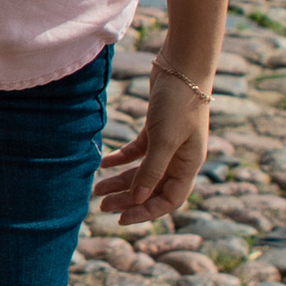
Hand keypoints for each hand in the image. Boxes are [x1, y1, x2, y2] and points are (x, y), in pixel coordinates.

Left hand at [95, 65, 211, 223]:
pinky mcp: (156, 129)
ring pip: (142, 172)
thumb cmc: (177, 102)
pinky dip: (120, 159)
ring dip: (120, 182)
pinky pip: (136, 152)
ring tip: (96, 190)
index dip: (146, 212)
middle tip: (101, 207)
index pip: (169, 200)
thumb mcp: (163, 139)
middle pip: (152, 188)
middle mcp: (180, 158)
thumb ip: (151, 170)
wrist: (181, 66)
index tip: (121, 218)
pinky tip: (102, 164)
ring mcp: (168, 144)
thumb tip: (138, 199)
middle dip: (127, 199)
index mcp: (188, 165)